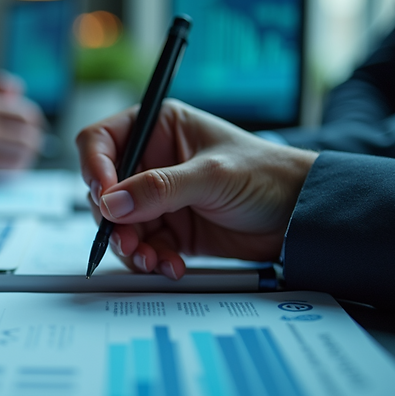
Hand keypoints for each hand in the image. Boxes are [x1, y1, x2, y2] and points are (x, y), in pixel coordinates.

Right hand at [0, 73, 43, 180]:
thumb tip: (19, 90)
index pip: (27, 114)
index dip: (35, 123)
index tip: (33, 127)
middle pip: (29, 138)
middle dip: (35, 143)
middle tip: (32, 145)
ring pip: (20, 158)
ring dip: (26, 159)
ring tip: (21, 157)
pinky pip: (3, 172)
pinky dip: (10, 170)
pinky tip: (5, 167)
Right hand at [76, 99, 316, 278]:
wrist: (300, 216)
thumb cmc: (267, 175)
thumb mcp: (212, 176)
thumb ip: (160, 188)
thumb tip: (113, 202)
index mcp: (159, 130)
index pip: (102, 141)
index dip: (95, 168)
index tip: (103, 197)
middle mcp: (153, 162)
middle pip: (105, 191)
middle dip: (113, 220)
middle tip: (127, 239)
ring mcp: (159, 198)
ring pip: (120, 225)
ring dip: (131, 246)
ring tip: (151, 259)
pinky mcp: (170, 229)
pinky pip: (143, 247)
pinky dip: (151, 260)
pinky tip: (170, 265)